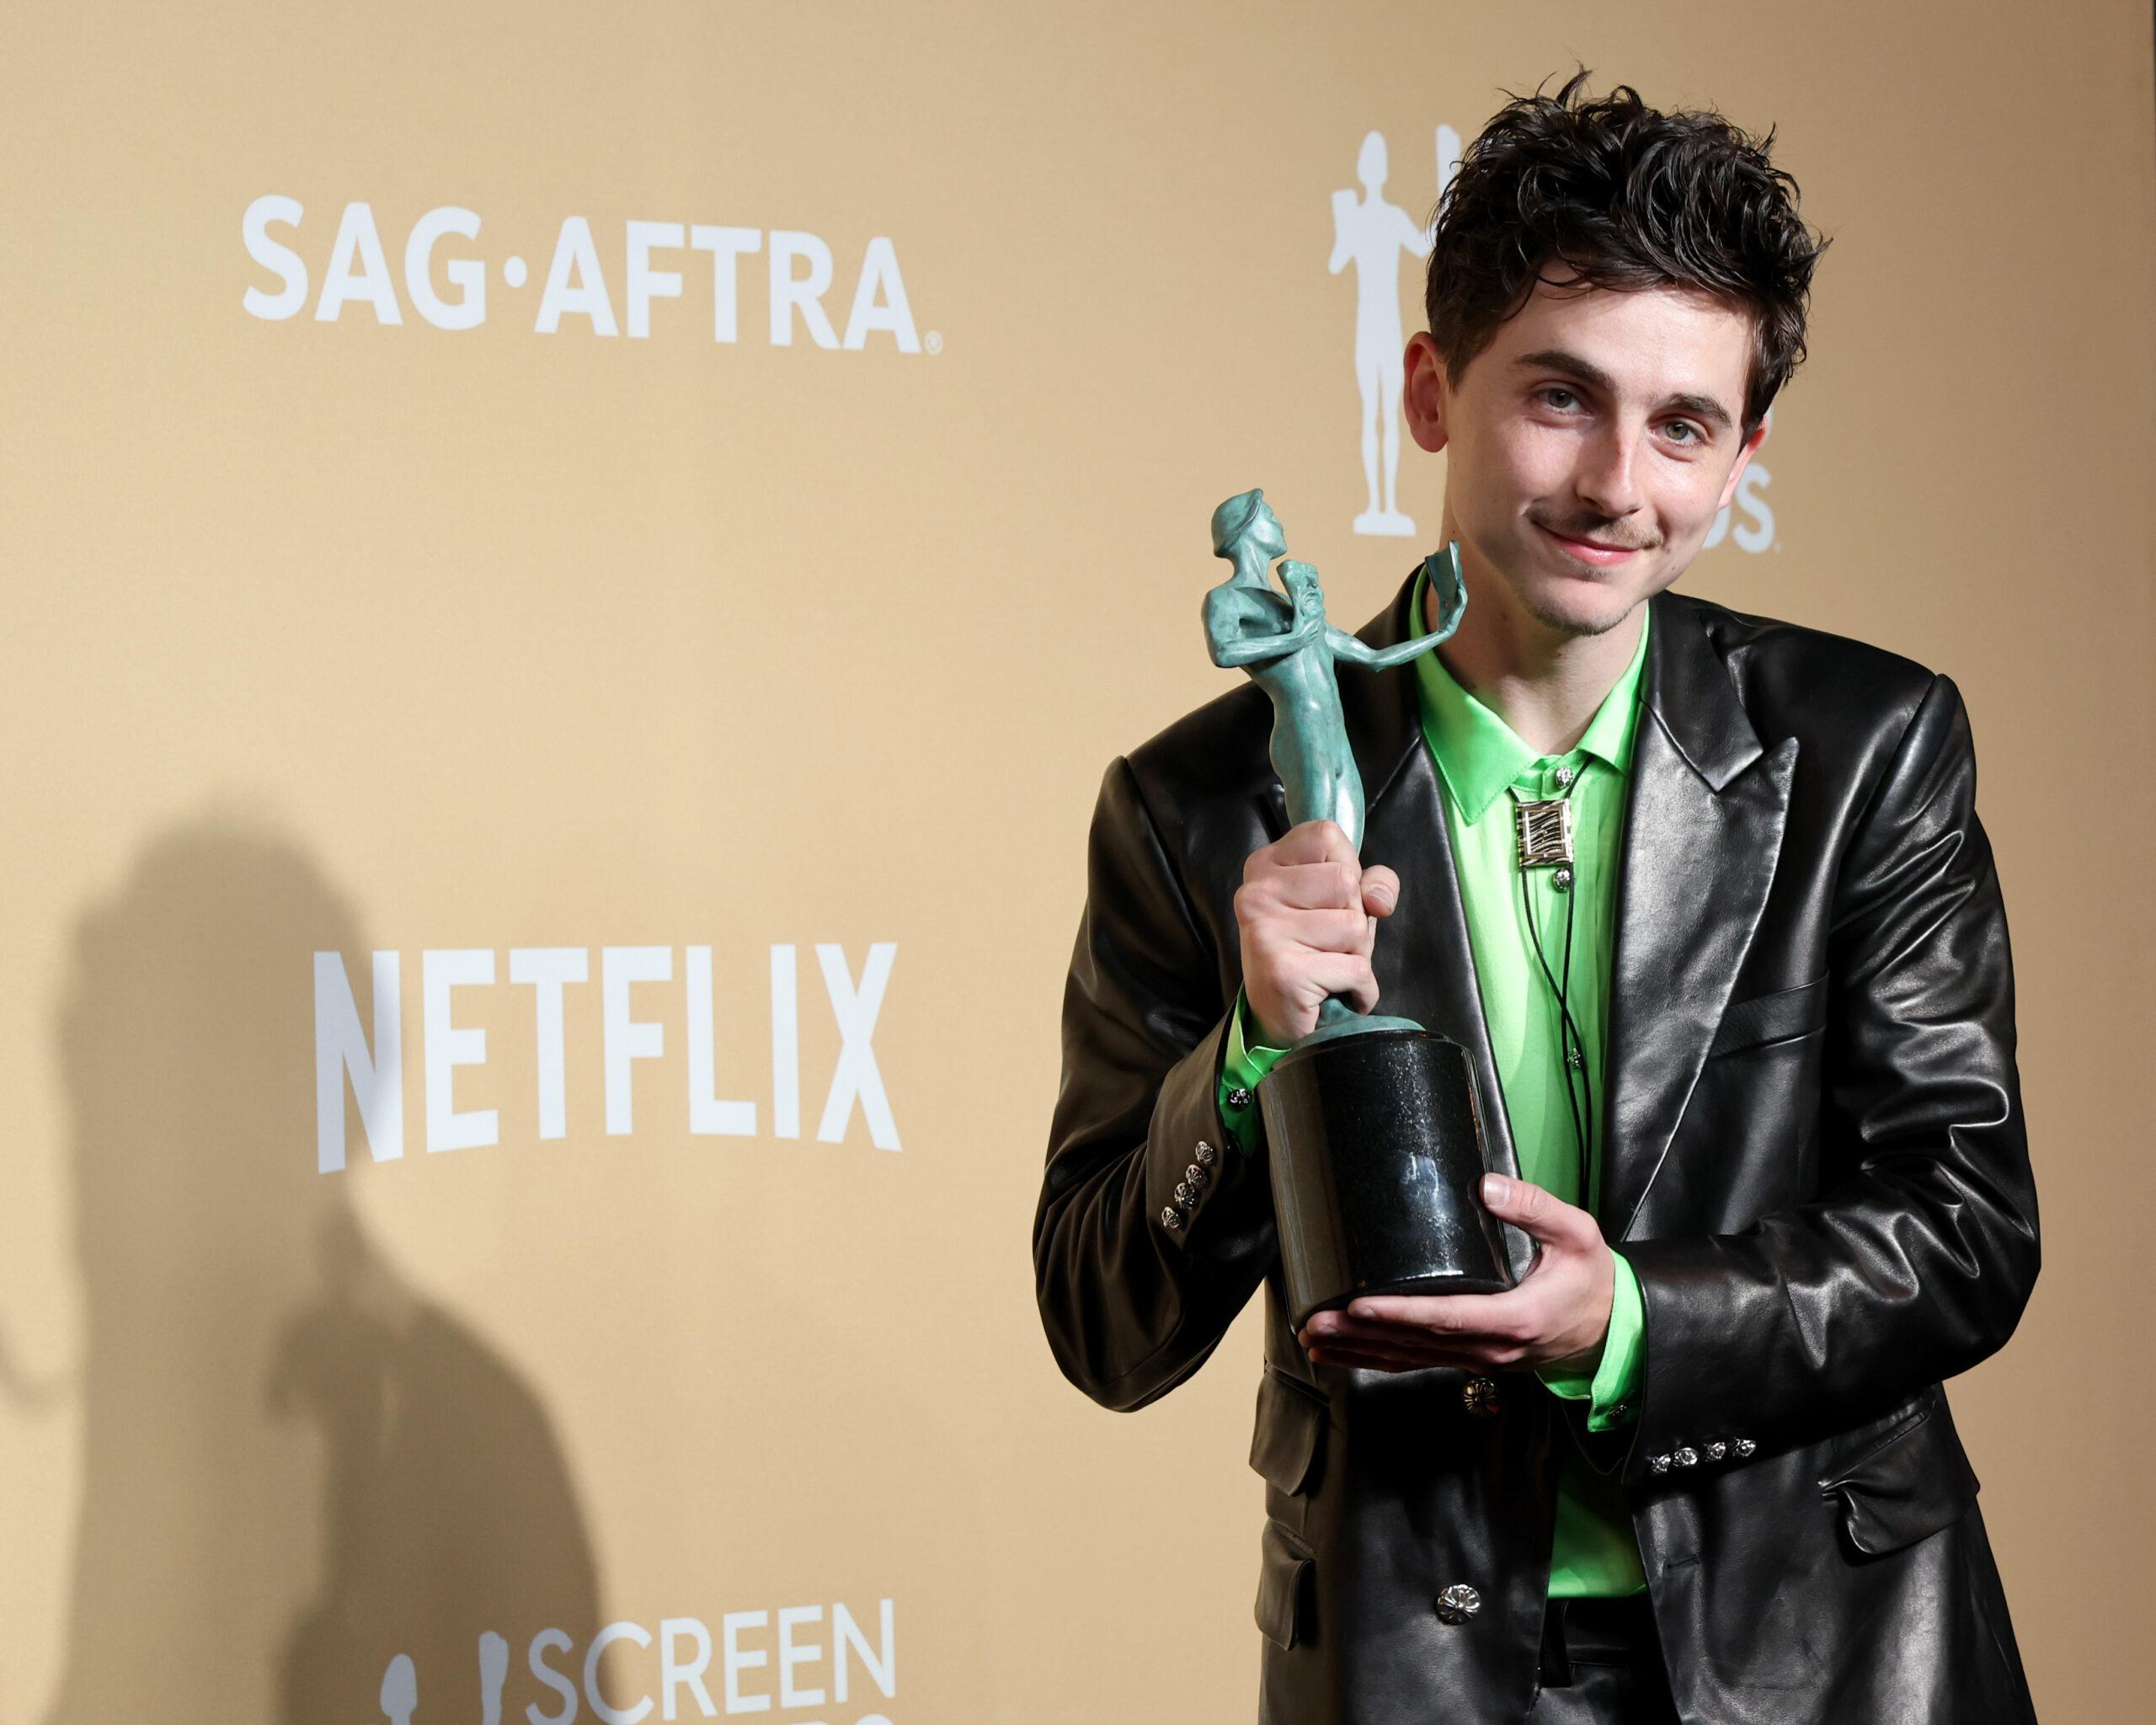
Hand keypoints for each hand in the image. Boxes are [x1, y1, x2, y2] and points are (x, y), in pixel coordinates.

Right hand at [1235, 820, 1398, 1043]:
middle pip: (1345, 880)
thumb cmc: (1314, 952)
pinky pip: (1357, 968)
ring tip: (1327, 966)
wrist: (1279, 1019)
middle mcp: (1255, 892)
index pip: (1326, 835)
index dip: (1347, 867)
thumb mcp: (1344, 905)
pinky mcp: (1283, 971)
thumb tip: (1378, 899)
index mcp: (1264, 865)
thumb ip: (1372, 883)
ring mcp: (1265, 931)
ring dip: (1357, 955)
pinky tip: (1333, 992)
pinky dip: (1360, 988)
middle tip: (1326, 943)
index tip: (1327, 899)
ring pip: (1355, 925)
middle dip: (1354, 918)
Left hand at [1298, 1175, 1614, 1374]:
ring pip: (1409, 1358)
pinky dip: (1378, 1360)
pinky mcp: (1471, 1358)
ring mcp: (1478, 1358)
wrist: (1610, 1329)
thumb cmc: (1591, 1281)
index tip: (1360, 1305)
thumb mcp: (1578, 1235)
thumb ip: (1534, 1209)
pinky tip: (1346, 1355)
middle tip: (1315, 1322)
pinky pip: (1418, 1363)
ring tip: (1313, 1339)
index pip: (1446, 1316)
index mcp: (1513, 1318)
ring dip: (1359, 1351)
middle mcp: (1490, 1347)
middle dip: (1360, 1334)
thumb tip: (1488, 1187)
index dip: (1399, 1313)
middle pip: (1415, 1342)